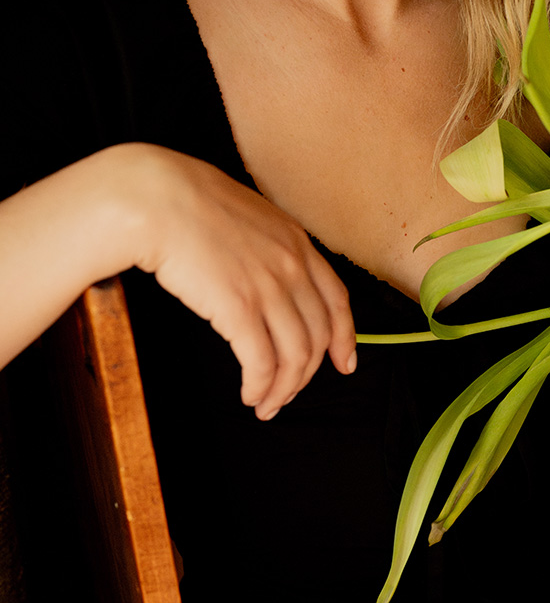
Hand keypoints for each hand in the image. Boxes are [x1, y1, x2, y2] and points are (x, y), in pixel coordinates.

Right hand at [118, 145, 356, 417]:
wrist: (154, 198)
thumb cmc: (185, 202)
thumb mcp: (246, 215)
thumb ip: (265, 244)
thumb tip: (263, 274)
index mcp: (295, 241)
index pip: (337, 299)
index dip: (344, 338)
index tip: (343, 362)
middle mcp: (292, 266)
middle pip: (317, 335)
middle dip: (306, 374)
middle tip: (287, 393)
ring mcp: (269, 287)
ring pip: (295, 356)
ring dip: (283, 389)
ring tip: (266, 404)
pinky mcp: (239, 309)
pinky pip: (262, 363)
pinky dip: (260, 387)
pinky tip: (250, 394)